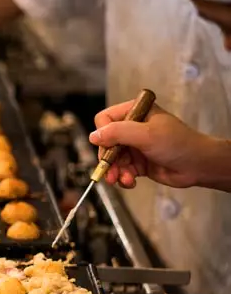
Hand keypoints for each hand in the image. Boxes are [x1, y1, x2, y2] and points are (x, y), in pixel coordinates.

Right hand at [89, 101, 212, 188]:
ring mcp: (135, 145)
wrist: (199, 166)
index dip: (103, 134)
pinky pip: (122, 170)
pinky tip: (130, 181)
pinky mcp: (138, 162)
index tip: (108, 148)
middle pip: (106, 142)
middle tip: (109, 171)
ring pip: (112, 158)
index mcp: (136, 112)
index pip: (106, 119)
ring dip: (115, 171)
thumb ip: (118, 133)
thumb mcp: (146, 135)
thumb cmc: (179, 144)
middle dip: (108, 158)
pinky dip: (123, 177)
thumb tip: (93, 136)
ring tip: (121, 180)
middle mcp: (133, 127)